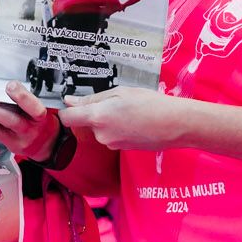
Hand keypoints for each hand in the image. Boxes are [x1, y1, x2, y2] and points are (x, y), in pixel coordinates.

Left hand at [0, 79, 58, 162]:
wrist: (44, 144)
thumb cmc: (36, 117)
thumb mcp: (34, 103)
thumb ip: (15, 85)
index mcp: (41, 111)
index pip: (36, 103)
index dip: (25, 96)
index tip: (13, 83)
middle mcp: (33, 123)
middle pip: (28, 111)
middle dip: (18, 98)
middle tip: (6, 86)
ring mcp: (21, 133)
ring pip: (7, 122)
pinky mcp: (9, 141)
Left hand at [60, 87, 185, 151]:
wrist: (175, 124)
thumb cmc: (151, 104)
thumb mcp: (120, 92)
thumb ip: (92, 99)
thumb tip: (70, 101)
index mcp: (98, 117)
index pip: (67, 118)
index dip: (65, 110)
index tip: (70, 103)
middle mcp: (101, 135)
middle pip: (86, 122)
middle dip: (97, 112)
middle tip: (116, 101)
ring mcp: (111, 144)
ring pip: (101, 128)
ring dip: (110, 119)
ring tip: (130, 110)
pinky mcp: (121, 149)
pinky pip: (112, 135)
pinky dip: (119, 127)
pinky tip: (135, 120)